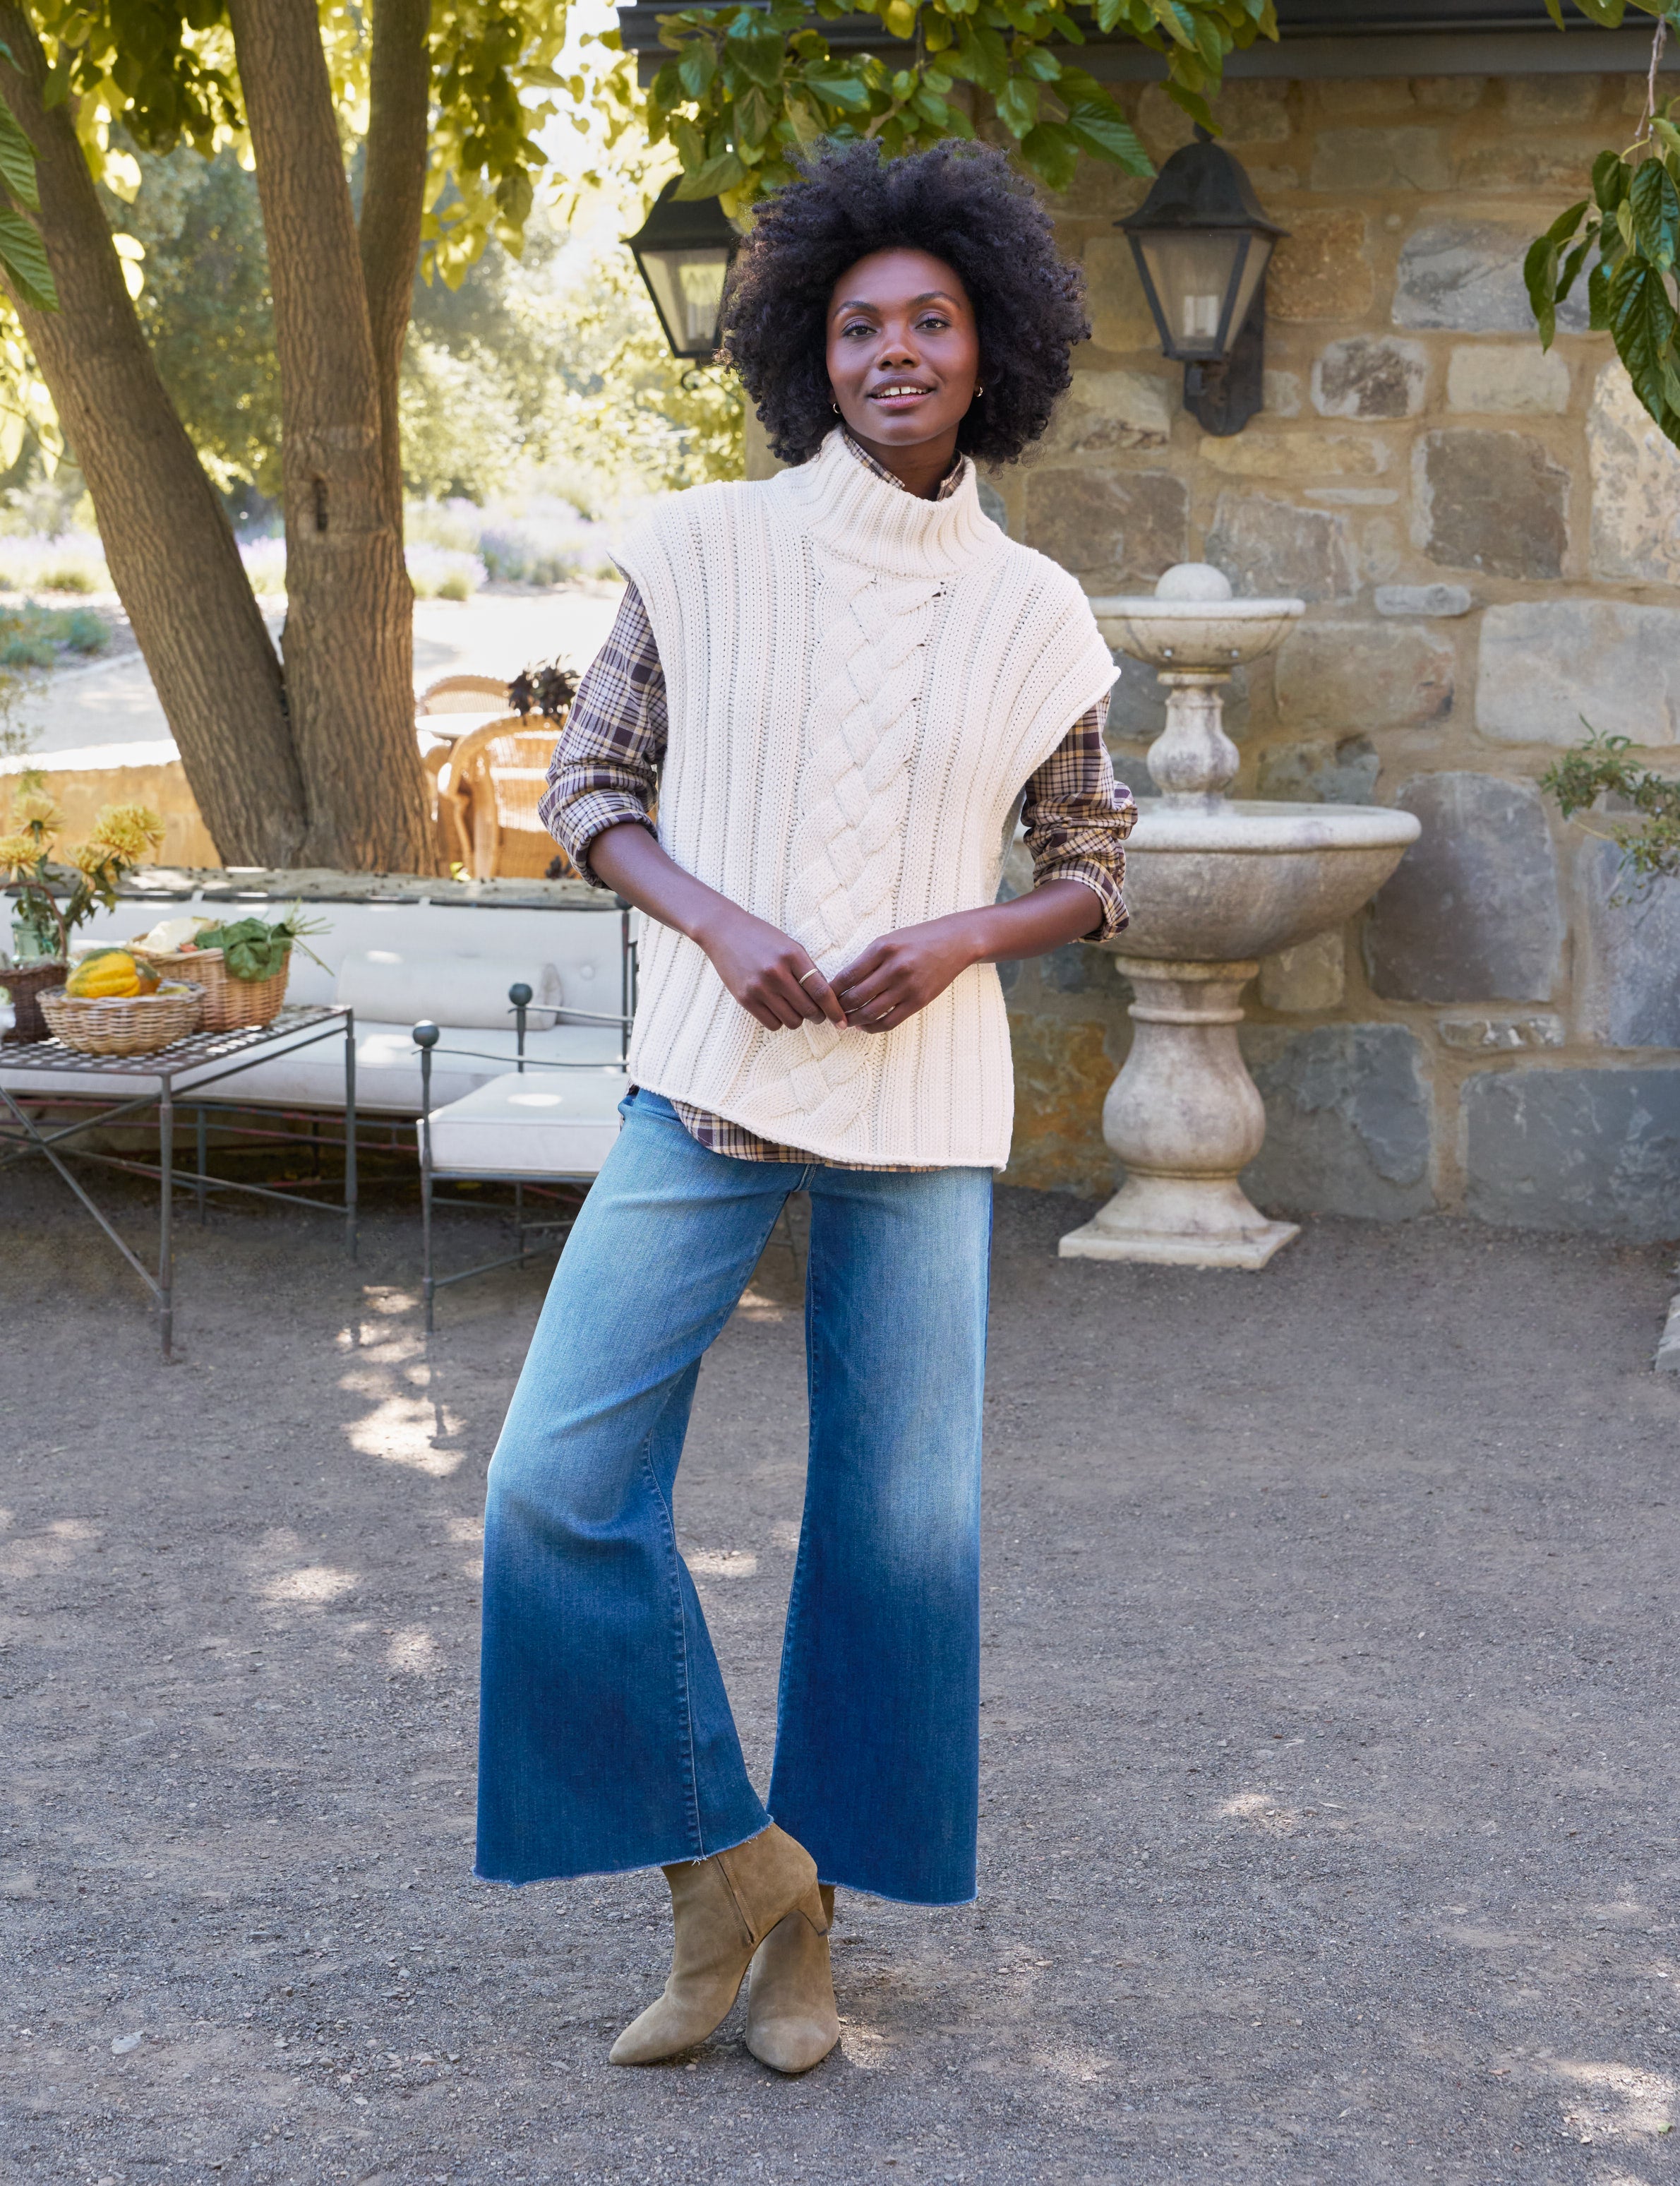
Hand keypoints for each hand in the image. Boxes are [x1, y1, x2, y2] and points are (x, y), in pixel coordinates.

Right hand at [697, 903, 848, 1032]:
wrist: (724, 931)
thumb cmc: (762, 938)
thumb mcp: (790, 946)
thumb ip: (808, 970)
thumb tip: (827, 1000)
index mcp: (792, 956)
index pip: (820, 991)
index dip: (834, 1010)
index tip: (841, 1022)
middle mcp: (776, 972)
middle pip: (808, 1010)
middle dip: (817, 1016)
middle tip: (816, 1013)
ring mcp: (759, 987)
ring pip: (792, 1021)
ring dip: (798, 1018)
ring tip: (793, 1006)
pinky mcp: (744, 998)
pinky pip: (772, 1024)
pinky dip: (779, 1021)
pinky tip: (777, 1008)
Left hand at [830, 914, 981, 1034]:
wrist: (955, 942)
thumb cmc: (917, 940)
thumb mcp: (888, 940)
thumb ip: (866, 961)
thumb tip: (840, 986)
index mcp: (882, 948)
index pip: (846, 976)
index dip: (831, 990)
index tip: (822, 996)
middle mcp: (895, 967)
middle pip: (855, 997)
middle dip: (838, 1009)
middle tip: (829, 1013)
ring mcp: (908, 986)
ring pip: (870, 1012)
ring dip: (852, 1020)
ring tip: (844, 1021)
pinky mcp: (919, 1001)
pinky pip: (889, 1022)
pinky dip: (872, 1027)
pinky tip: (864, 1025)